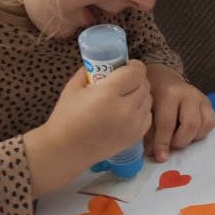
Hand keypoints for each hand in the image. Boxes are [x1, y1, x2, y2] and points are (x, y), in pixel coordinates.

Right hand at [25, 63, 151, 195]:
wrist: (66, 150)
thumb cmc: (66, 117)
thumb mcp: (73, 88)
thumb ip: (89, 71)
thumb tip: (102, 64)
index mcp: (109, 93)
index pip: (136, 72)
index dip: (134, 66)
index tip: (127, 67)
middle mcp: (126, 108)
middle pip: (145, 85)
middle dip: (136, 80)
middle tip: (124, 81)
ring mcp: (133, 124)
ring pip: (149, 100)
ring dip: (140, 95)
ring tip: (124, 98)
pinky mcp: (136, 136)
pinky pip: (148, 116)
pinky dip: (141, 111)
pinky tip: (126, 112)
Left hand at [144, 62, 214, 161]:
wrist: (163, 78)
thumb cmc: (151, 96)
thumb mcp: (145, 110)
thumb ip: (149, 131)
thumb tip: (154, 154)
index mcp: (168, 93)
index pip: (167, 124)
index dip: (163, 143)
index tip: (160, 157)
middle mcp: (187, 94)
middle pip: (191, 125)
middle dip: (180, 141)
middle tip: (170, 145)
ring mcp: (200, 97)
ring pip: (205, 124)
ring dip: (192, 137)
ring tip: (179, 137)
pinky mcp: (208, 103)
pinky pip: (211, 122)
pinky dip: (201, 132)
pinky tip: (189, 133)